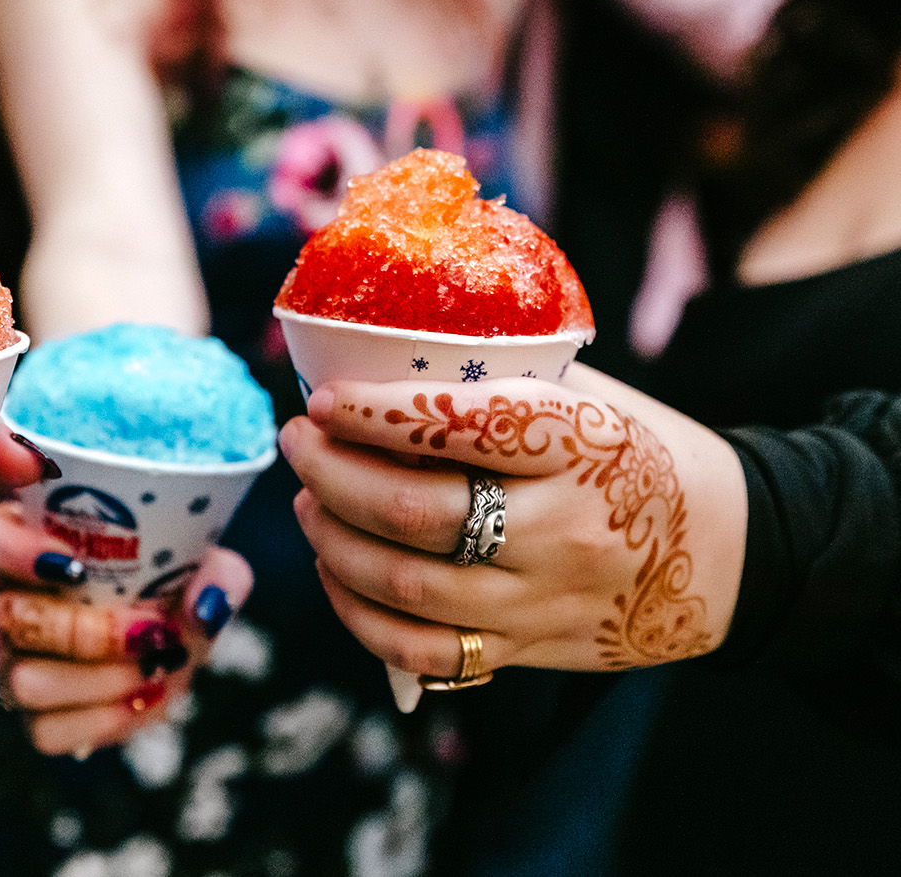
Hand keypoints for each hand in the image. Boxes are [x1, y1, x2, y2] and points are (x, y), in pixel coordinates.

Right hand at [0, 542, 251, 756]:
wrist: (173, 635)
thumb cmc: (170, 580)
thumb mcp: (204, 563)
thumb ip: (215, 571)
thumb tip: (205, 604)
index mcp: (25, 538)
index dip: (8, 551)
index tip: (70, 566)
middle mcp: (1, 598)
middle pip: (12, 619)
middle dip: (92, 632)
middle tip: (153, 631)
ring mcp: (6, 661)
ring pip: (26, 682)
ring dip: (104, 681)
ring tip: (158, 666)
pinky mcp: (28, 714)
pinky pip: (48, 731)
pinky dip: (107, 719)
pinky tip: (145, 697)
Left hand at [279, 364, 747, 680]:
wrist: (722, 551)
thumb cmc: (634, 452)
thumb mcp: (587, 398)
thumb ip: (497, 384)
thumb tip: (376, 368)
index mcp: (581, 446)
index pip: (461, 428)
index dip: (376, 412)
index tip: (322, 399)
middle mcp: (563, 529)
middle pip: (414, 512)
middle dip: (331, 475)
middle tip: (298, 443)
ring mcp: (543, 599)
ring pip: (406, 585)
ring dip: (332, 540)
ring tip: (306, 504)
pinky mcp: (527, 649)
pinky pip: (422, 650)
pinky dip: (358, 614)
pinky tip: (336, 572)